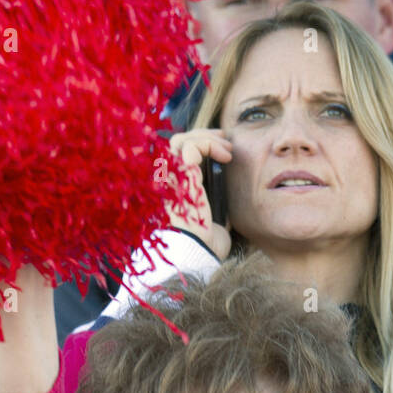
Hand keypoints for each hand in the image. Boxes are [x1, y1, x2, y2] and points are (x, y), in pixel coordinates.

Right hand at [167, 129, 233, 262]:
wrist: (193, 255)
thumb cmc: (201, 248)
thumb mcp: (211, 225)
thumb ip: (214, 212)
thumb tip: (224, 206)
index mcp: (169, 191)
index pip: (175, 157)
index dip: (197, 147)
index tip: (221, 151)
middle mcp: (164, 181)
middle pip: (175, 144)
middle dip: (202, 136)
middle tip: (225, 141)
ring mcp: (169, 177)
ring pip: (181, 140)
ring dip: (207, 138)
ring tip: (227, 148)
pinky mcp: (178, 176)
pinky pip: (192, 146)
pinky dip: (210, 144)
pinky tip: (225, 156)